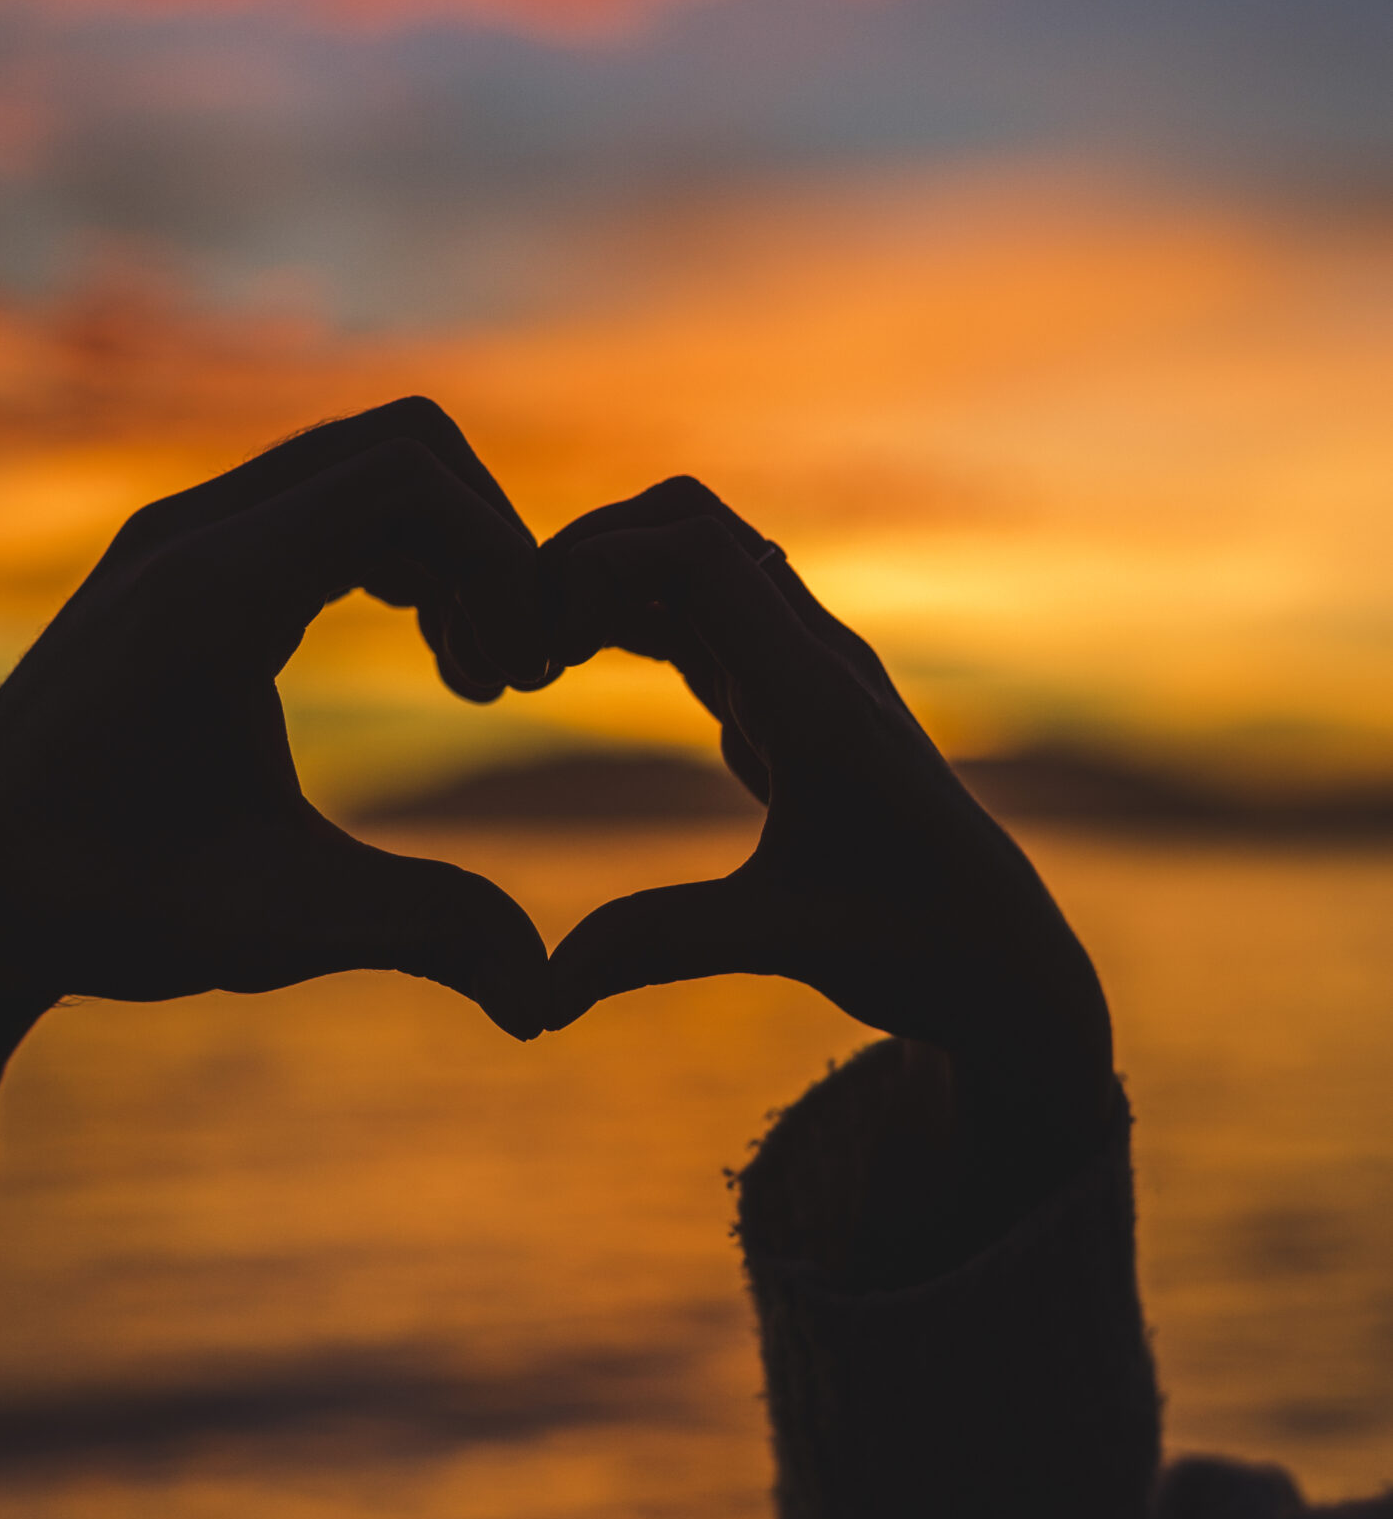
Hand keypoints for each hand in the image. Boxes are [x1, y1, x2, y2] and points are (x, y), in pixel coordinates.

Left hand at [0, 399, 551, 1035]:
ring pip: (375, 463)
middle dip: (493, 546)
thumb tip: (543, 1001)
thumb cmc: (99, 903)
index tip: (532, 677)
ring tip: (485, 682)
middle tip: (522, 676)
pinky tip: (436, 665)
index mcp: (206, 597)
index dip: (501, 557)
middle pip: (404, 446)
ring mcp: (188, 530)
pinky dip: (411, 555)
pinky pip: (337, 497)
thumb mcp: (264, 927)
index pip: (400, 480)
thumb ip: (411, 933)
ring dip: (455, 552)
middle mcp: (193, 533)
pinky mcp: (195, 550)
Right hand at [540, 482, 1117, 1153]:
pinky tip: (565, 673)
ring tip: (526, 662)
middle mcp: (815, 660)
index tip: (530, 645)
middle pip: (689, 522)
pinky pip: (697, 615)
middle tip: (514, 643)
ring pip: (690, 560)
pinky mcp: (787, 698)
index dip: (595, 565)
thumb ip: (662, 947)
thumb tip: (539, 995)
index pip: (699, 554)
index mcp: (816, 700)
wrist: (1003, 957)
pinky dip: (623, 617)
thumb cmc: (916, 951)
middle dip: (585, 553)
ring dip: (601, 582)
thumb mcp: (787, 946)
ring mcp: (804, 671)